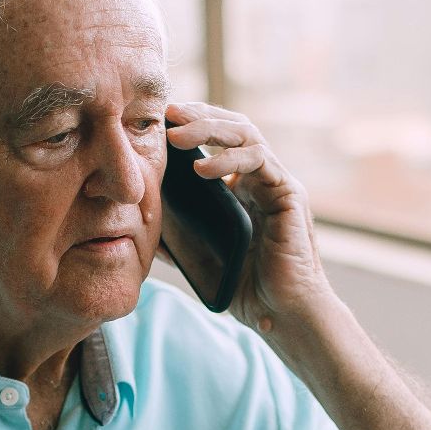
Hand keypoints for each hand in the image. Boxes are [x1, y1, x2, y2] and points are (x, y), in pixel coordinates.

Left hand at [165, 102, 339, 336]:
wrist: (282, 316)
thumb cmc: (247, 290)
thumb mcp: (201, 256)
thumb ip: (178, 236)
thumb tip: (141, 222)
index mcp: (243, 188)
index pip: (220, 140)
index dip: (192, 125)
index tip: (159, 121)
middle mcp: (263, 179)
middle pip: (233, 127)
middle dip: (199, 115)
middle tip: (167, 113)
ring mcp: (278, 184)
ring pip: (247, 134)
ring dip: (209, 128)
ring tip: (175, 135)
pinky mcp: (289, 195)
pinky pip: (260, 161)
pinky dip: (229, 159)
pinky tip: (201, 168)